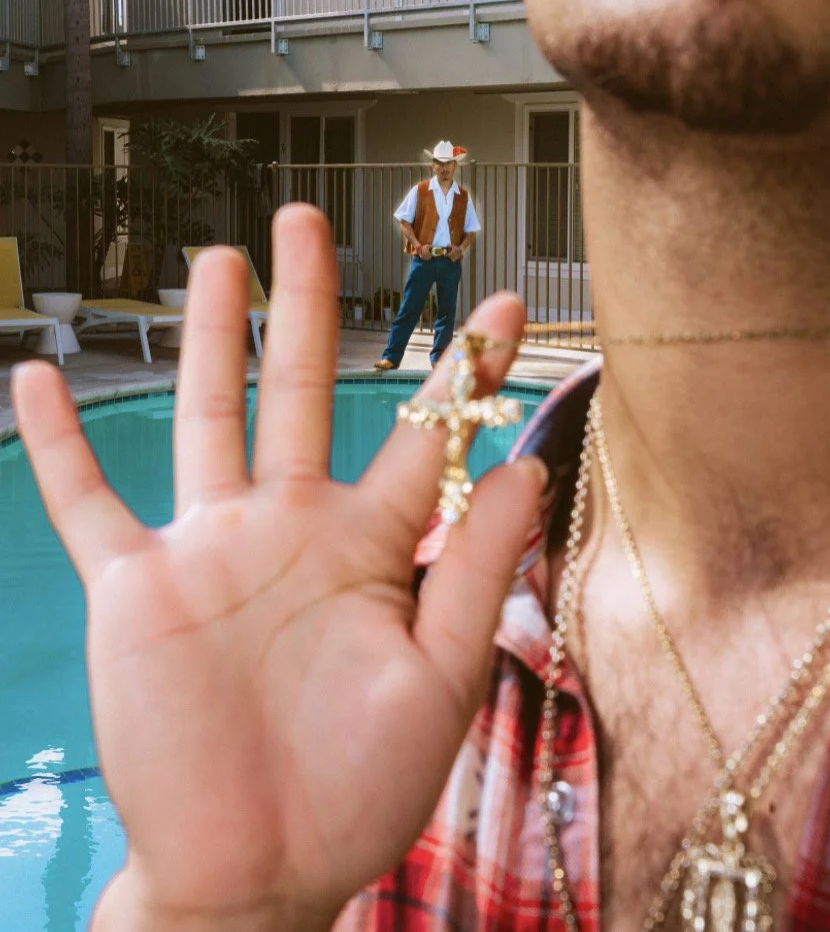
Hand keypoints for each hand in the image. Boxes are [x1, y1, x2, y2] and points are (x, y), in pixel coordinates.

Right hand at [13, 206, 543, 931]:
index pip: (422, 435)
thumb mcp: (438, 681)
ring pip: (207, 416)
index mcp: (368, 546)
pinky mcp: (137, 588)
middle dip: (304, 304)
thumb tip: (525, 468)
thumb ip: (476, 572)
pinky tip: (35, 382)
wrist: (255, 872)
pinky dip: (59, 445)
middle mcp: (289, 527)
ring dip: (208, 339)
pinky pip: (88, 503)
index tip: (504, 304)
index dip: (463, 371)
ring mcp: (209, 550)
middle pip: (301, 387)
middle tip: (304, 219)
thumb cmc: (356, 790)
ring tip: (215, 262)